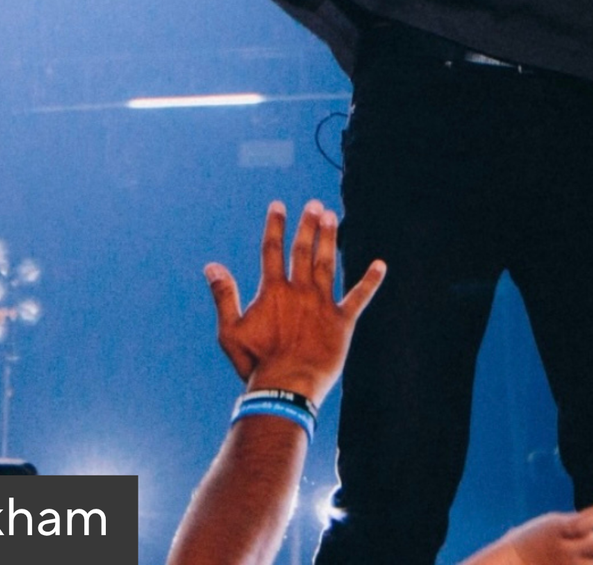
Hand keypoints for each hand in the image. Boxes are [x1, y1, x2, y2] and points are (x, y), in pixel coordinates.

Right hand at [205, 200, 384, 406]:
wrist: (285, 388)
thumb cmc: (255, 363)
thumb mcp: (230, 331)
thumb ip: (224, 296)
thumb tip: (212, 266)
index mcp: (274, 291)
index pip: (272, 250)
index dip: (275, 226)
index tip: (278, 205)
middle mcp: (300, 290)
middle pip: (303, 250)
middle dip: (308, 225)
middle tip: (314, 205)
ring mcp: (322, 303)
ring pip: (327, 263)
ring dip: (329, 239)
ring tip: (332, 217)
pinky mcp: (342, 321)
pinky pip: (359, 297)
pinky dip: (370, 280)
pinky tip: (381, 265)